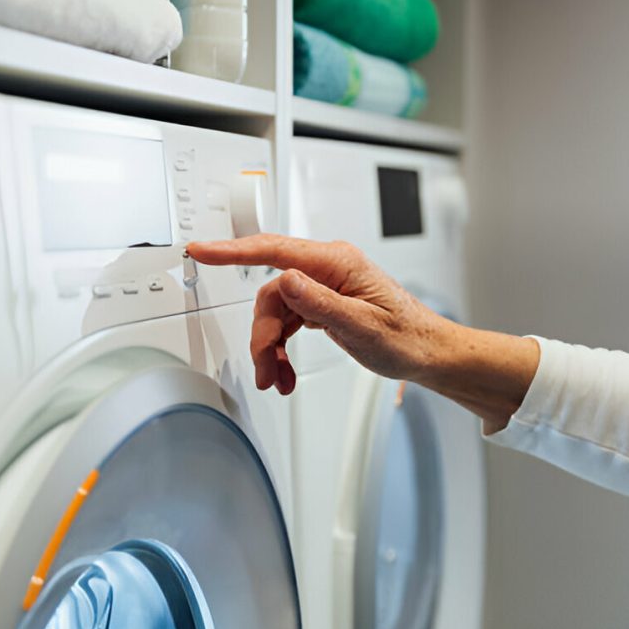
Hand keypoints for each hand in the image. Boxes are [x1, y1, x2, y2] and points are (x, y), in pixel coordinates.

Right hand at [187, 234, 447, 394]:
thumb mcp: (361, 325)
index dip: (232, 251)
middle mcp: (327, 268)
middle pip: (271, 293)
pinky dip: (282, 347)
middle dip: (263, 334)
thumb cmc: (406, 337)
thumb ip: (320, 304)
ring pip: (277, 311)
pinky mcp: (322, 301)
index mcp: (337, 263)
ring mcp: (324, 284)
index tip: (202, 250)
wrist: (426, 352)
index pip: (274, 251)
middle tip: (265, 368)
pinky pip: (288, 321)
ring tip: (276, 378)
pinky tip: (285, 370)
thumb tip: (286, 281)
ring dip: (271, 347)